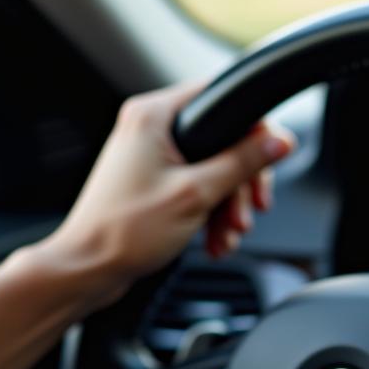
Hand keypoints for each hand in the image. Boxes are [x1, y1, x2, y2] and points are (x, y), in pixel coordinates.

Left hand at [33, 80, 293, 307]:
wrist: (89, 269)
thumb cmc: (126, 231)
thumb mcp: (197, 194)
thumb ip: (242, 163)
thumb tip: (279, 141)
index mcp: (153, 115)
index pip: (222, 99)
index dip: (254, 131)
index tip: (270, 160)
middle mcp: (150, 128)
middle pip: (223, 141)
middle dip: (241, 185)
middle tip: (247, 214)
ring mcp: (151, 156)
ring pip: (214, 171)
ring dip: (228, 208)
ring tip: (226, 237)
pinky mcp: (153, 182)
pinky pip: (197, 189)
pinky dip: (211, 215)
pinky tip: (213, 241)